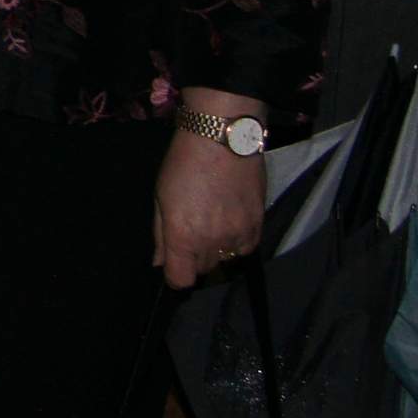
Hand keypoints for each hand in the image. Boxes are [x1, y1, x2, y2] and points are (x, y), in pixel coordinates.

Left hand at [153, 123, 265, 288]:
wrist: (223, 138)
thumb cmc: (183, 163)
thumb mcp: (161, 197)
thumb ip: (160, 235)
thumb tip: (159, 262)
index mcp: (183, 236)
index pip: (181, 280)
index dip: (174, 275)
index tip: (173, 263)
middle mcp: (212, 242)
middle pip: (203, 270)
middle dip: (194, 258)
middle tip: (191, 231)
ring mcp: (238, 235)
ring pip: (225, 261)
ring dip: (216, 250)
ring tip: (211, 222)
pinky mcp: (258, 226)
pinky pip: (246, 249)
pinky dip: (237, 243)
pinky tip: (230, 222)